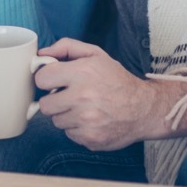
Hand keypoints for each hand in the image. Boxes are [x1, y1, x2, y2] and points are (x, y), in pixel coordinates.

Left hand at [33, 39, 159, 150]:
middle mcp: (83, 97)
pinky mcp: (90, 139)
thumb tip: (41, 53)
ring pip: (56, 121)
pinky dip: (77, 128)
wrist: (144, 108)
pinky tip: (90, 120)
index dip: (47, 79)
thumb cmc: (117, 80)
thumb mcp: (95, 54)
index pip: (42, 79)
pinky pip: (69, 134)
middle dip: (54, 100)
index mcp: (82, 72)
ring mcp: (87, 121)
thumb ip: (66, 47)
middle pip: (45, 105)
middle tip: (68, 96)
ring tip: (83, 108)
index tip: (55, 80)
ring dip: (66, 115)